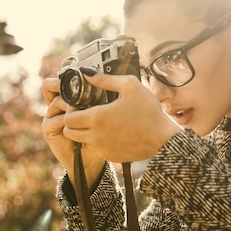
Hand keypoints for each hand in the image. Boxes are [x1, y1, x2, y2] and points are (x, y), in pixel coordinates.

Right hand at [41, 78, 105, 185]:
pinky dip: (67, 120)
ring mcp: (52, 116)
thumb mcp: (101, 113)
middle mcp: (58, 105)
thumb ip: (98, 97)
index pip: (62, 80)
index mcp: (70, 98)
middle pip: (50, 85)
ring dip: (70, 104)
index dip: (68, 75)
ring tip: (82, 109)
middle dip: (62, 84)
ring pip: (56, 101)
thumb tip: (102, 79)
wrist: (92, 159)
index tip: (81, 73)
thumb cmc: (99, 135)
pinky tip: (78, 124)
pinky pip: (56, 119)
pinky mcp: (48, 128)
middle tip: (76, 86)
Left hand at [62, 73, 180, 163]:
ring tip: (98, 123)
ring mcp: (102, 149)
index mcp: (97, 118)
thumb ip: (105, 79)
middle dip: (73, 122)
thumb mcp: (130, 86)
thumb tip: (87, 73)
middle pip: (69, 132)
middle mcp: (95, 136)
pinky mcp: (110, 157)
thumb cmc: (148, 111)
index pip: (68, 118)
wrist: (163, 139)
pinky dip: (98, 141)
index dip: (70, 110)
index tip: (80, 105)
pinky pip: (96, 149)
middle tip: (85, 114)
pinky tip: (111, 132)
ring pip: (81, 141)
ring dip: (84, 132)